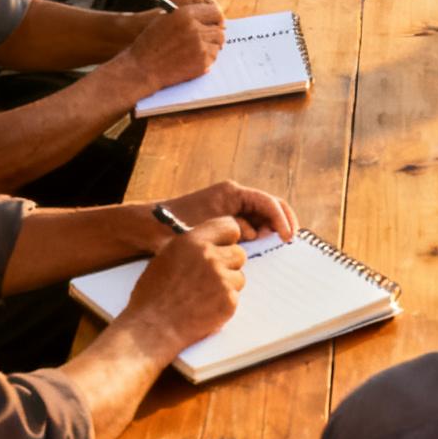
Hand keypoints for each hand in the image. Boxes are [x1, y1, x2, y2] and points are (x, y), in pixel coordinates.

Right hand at [115, 0, 223, 91]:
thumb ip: (185, 15)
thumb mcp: (164, 19)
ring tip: (199, 49)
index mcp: (186, 14)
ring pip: (218, 42)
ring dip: (211, 45)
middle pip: (219, 29)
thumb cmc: (150, 43)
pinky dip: (208, 57)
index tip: (215, 22)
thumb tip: (204, 15)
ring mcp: (200, 45)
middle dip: (214, 33)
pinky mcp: (202, 61)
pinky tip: (195, 59)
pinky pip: (214, 56)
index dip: (216, 18)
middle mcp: (195, 28)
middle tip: (210, 38)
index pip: (214, 11)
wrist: (142, 67)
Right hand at [125, 218, 248, 351]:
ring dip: (227, 286)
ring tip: (203, 297)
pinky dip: (224, 304)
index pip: (229, 227)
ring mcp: (221, 279)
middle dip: (228, 265)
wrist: (151, 329)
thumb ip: (193, 247)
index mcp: (193, 241)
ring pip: (239, 277)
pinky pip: (235, 297)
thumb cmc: (153, 295)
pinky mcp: (229, 301)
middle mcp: (210, 256)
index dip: (227, 240)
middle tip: (210, 279)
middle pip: (239, 254)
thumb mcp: (167, 257)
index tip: (222, 248)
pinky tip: (204, 309)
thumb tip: (213, 243)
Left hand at [164, 179, 298, 244]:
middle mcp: (232, 195)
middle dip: (282, 219)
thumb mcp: (206, 231)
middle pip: (268, 204)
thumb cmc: (172, 228)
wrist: (148, 227)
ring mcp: (229, 205)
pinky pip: (249, 221)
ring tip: (275, 243)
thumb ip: (233, 231)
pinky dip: (259, 231)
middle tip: (289, 239)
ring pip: (261, 213)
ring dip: (271, 226)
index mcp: (230, 193)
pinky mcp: (225, 216)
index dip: (281, 219)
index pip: (267, 202)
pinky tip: (258, 245)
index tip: (286, 236)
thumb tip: (254, 233)